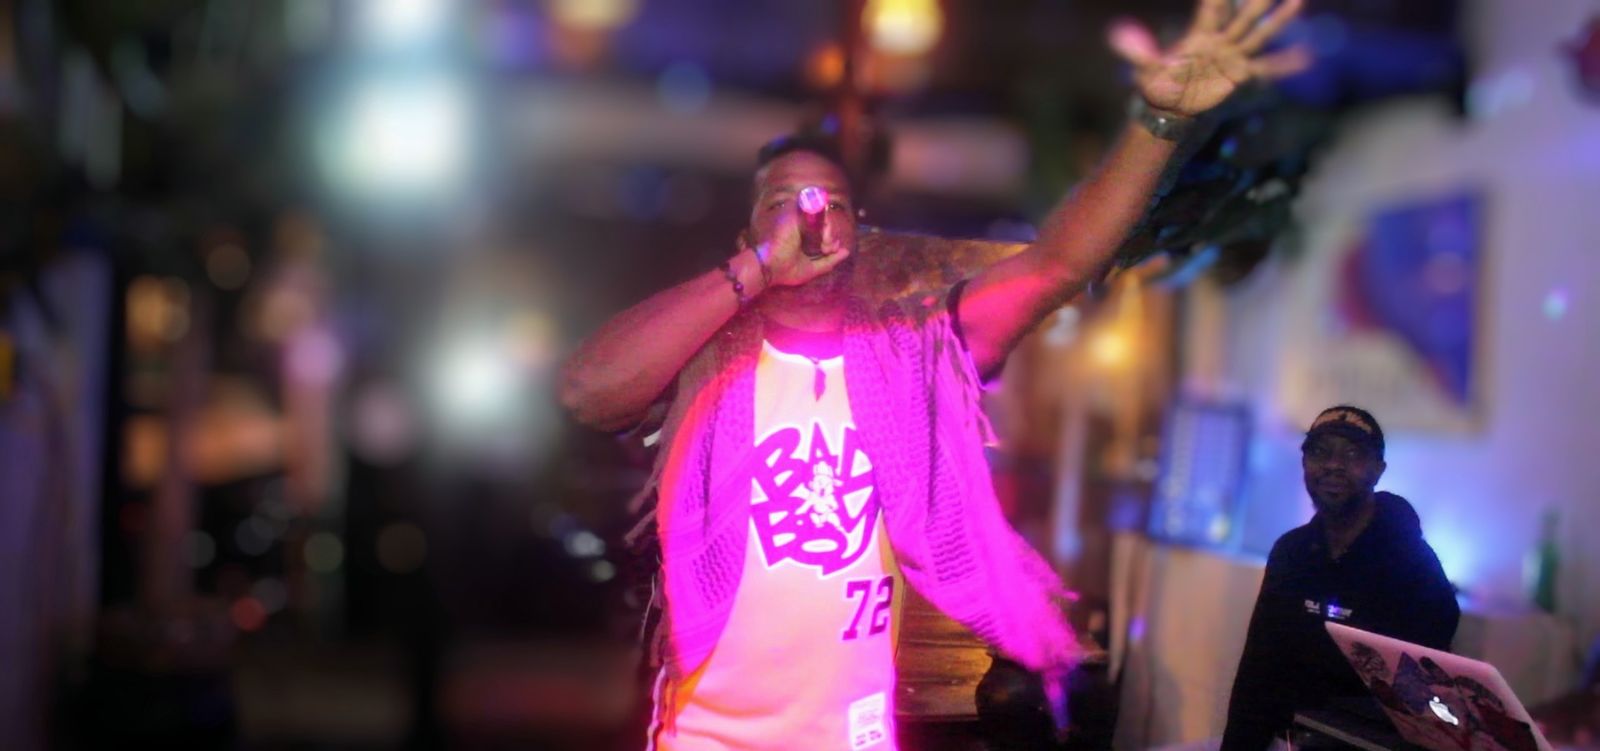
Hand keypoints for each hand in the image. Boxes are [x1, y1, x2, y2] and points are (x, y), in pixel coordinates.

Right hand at [741, 203, 852, 289]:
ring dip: (831, 233)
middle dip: (832, 237)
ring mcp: (798, 218)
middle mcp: (800, 224)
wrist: (768, 268)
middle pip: (826, 224)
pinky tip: (824, 241)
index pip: (823, 231)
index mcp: (802, 236)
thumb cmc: (784, 271)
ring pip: (824, 218)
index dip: (831, 240)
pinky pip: (820, 215)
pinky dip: (827, 228)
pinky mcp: (797, 214)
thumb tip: (846, 252)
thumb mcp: (811, 269)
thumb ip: (829, 261)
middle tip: (827, 249)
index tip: (827, 252)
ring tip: (826, 247)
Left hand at [1111, 0, 1311, 117]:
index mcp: (1200, 35)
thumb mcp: (1145, 69)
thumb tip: (1116, 36)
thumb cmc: (1158, 86)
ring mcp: (1233, 58)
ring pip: (1260, 34)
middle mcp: (1221, 42)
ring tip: (1298, 0)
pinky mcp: (1240, 77)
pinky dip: (1286, 64)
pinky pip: (1267, 69)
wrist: (1171, 110)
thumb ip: (1137, 51)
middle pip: (1243, 14)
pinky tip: (1306, 56)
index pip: (1213, 8)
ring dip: (1279, 19)